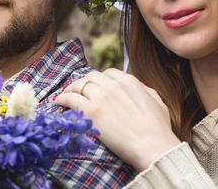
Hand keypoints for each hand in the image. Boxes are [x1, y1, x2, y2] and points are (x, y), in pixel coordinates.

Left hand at [54, 69, 180, 171]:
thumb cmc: (159, 129)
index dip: (101, 80)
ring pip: (79, 85)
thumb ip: (147, 92)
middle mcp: (113, 85)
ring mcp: (101, 97)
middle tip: (80, 91)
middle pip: (92, 77)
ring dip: (71, 89)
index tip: (97, 87)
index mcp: (129, 81)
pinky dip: (63, 99)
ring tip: (66, 95)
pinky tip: (59, 103)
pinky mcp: (91, 111)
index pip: (109, 73)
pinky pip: (70, 99)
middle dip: (85, 83)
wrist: (152, 144)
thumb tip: (142, 89)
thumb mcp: (158, 102)